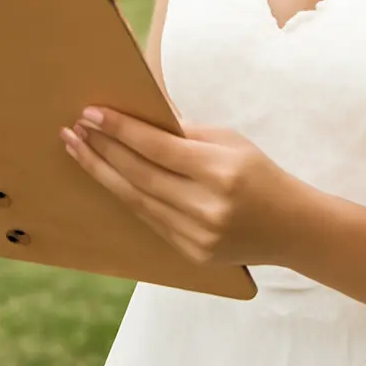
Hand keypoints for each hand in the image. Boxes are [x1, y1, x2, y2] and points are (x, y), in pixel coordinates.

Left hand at [61, 107, 297, 267]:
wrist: (291, 227)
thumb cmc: (259, 172)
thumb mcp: (230, 140)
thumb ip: (185, 131)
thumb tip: (142, 114)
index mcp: (220, 170)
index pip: (157, 148)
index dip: (121, 129)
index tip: (91, 113)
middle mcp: (206, 206)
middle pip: (139, 175)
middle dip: (102, 149)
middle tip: (74, 129)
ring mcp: (197, 234)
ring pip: (137, 200)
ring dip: (102, 173)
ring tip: (78, 149)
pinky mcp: (190, 252)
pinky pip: (149, 219)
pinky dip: (125, 195)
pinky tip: (107, 176)